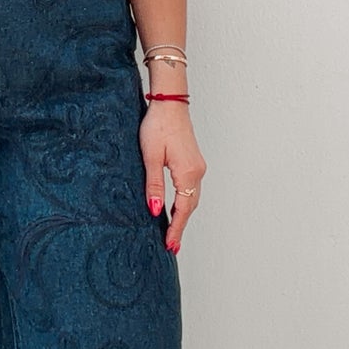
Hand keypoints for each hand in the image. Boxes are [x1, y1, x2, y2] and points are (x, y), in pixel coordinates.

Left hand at [140, 103, 204, 254]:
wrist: (169, 103)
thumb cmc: (159, 125)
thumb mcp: (150, 157)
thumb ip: (153, 185)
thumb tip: (154, 211)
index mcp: (188, 173)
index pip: (182, 210)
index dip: (176, 229)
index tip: (170, 246)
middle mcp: (197, 172)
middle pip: (190, 207)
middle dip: (180, 227)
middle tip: (171, 246)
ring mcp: (197, 166)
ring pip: (192, 198)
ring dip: (183, 216)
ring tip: (172, 233)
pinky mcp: (193, 161)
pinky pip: (190, 189)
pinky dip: (184, 202)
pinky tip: (175, 208)